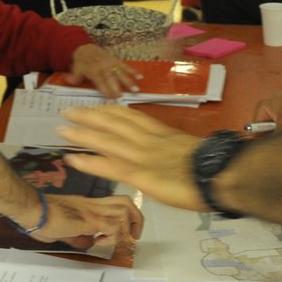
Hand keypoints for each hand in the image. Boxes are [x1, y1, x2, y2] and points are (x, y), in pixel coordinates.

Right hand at [27, 193, 144, 246]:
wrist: (32, 210)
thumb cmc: (40, 218)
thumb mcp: (63, 230)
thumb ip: (77, 236)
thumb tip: (88, 244)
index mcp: (88, 205)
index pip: (116, 202)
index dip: (127, 216)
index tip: (126, 231)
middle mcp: (93, 204)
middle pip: (126, 203)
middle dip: (136, 219)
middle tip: (133, 235)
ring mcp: (92, 210)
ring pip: (124, 211)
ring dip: (124, 229)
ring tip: (112, 240)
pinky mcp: (88, 220)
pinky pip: (113, 227)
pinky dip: (112, 237)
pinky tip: (99, 242)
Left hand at [58, 105, 207, 211]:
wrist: (219, 174)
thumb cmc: (214, 167)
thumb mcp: (192, 152)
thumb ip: (176, 153)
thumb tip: (172, 158)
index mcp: (163, 134)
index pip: (133, 117)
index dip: (112, 111)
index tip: (98, 106)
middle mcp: (148, 139)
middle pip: (113, 122)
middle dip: (90, 116)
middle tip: (69, 111)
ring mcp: (141, 156)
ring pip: (106, 140)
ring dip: (82, 134)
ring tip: (61, 130)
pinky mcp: (139, 175)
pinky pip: (108, 166)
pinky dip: (89, 161)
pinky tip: (72, 159)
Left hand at [63, 45, 138, 98]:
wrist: (85, 47)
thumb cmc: (80, 62)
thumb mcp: (75, 69)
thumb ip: (74, 77)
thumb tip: (68, 81)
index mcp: (93, 71)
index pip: (100, 83)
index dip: (106, 91)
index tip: (111, 100)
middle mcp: (103, 67)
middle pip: (112, 79)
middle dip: (118, 88)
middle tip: (124, 97)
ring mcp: (110, 63)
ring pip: (121, 73)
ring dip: (129, 81)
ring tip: (136, 89)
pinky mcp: (115, 60)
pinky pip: (125, 66)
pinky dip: (133, 71)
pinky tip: (140, 77)